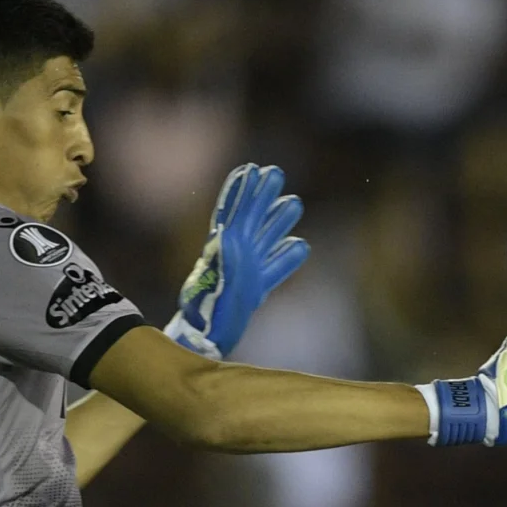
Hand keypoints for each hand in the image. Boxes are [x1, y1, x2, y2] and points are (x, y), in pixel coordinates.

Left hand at [165, 163, 309, 359]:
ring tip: (294, 202)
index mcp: (222, 247)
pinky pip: (275, 268)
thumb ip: (223, 258)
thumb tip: (228, 234)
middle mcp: (235, 254)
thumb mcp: (213, 279)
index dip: (241, 192)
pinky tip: (301, 244)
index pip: (233, 212)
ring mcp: (246, 270)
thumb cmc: (205, 312)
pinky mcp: (255, 288)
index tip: (251, 170)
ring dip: (279, 221)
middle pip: (252, 219)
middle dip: (263, 197)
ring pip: (266, 239)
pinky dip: (287, 257)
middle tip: (275, 173)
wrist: (206, 337)